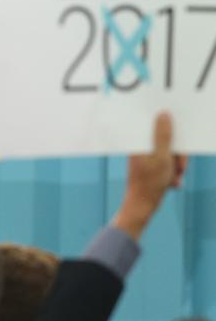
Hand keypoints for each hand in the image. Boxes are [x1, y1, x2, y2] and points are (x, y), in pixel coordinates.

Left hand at [112, 112, 187, 240]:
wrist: (142, 206)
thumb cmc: (150, 182)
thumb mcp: (161, 157)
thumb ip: (163, 135)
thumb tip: (163, 114)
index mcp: (139, 140)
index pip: (158, 125)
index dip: (173, 132)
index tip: (179, 144)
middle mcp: (142, 145)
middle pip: (168, 141)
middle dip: (178, 156)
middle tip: (180, 168)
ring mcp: (147, 155)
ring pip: (171, 153)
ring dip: (176, 166)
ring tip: (174, 179)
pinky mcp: (152, 164)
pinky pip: (168, 163)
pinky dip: (172, 173)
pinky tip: (172, 184)